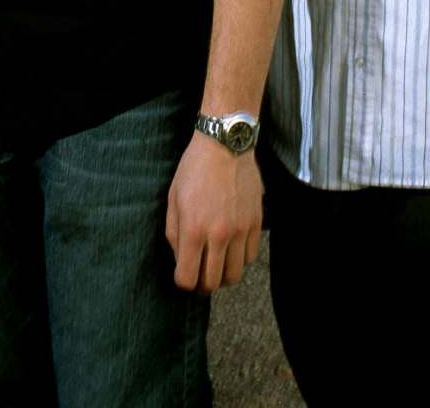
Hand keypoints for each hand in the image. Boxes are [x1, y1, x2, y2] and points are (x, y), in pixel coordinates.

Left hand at [165, 135, 262, 293]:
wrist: (225, 145)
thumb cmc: (194, 170)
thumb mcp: (173, 199)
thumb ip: (174, 235)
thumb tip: (181, 260)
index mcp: (193, 229)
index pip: (188, 278)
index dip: (183, 282)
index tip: (183, 274)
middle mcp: (218, 234)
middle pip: (213, 283)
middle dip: (203, 285)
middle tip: (200, 275)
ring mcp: (240, 230)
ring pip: (234, 275)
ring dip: (223, 274)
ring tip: (217, 263)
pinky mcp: (256, 223)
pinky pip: (250, 257)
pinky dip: (240, 259)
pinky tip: (232, 247)